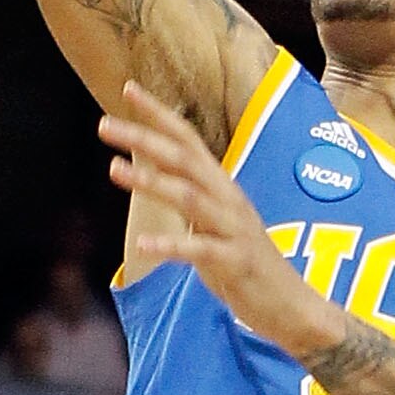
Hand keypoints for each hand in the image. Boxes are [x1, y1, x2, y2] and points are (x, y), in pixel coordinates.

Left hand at [101, 83, 314, 349]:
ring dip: (150, 181)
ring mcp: (233, 228)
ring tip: (113, 169)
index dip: (159, 114)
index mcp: (222, 187)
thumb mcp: (215, 222)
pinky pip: (200, 250)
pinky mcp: (235, 261)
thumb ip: (190, 198)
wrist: (291, 305)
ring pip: (190, 196)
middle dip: (144, 138)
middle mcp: (229, 199)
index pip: (188, 139)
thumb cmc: (245, 264)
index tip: (128, 89)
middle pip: (184, 158)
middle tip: (103, 124)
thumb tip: (156, 177)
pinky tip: (142, 245)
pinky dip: (171, 244)